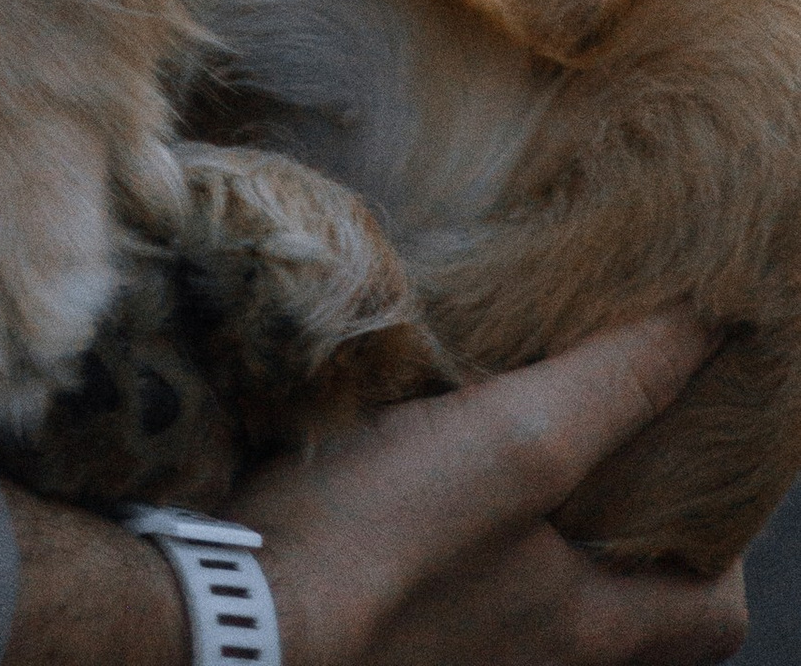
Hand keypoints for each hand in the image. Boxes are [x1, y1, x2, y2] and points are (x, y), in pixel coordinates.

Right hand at [3, 319, 744, 665]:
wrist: (230, 617)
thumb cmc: (382, 543)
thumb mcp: (513, 441)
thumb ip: (613, 385)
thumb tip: (708, 319)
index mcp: (585, 632)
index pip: (710, 614)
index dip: (720, 540)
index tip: (692, 456)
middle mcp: (530, 659)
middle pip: (619, 605)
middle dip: (615, 520)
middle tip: (589, 423)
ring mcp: (452, 651)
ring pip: (526, 589)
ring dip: (522, 520)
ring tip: (487, 419)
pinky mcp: (380, 628)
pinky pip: (444, 584)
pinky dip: (443, 526)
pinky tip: (397, 459)